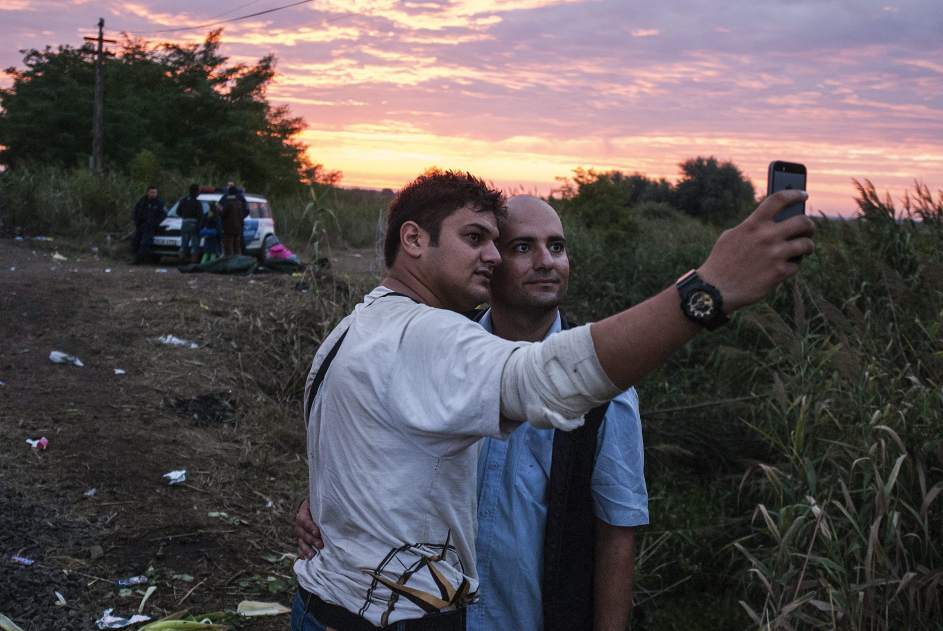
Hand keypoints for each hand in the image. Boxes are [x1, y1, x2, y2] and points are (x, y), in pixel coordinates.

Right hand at [294, 497, 323, 558]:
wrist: (324, 506)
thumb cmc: (326, 503)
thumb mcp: (324, 502)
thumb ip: (328, 506)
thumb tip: (341, 510)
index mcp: (304, 510)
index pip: (303, 520)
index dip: (310, 527)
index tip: (318, 533)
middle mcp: (301, 522)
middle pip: (301, 532)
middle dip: (311, 540)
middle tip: (321, 545)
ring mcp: (301, 531)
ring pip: (300, 541)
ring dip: (306, 549)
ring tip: (312, 556)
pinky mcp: (303, 540)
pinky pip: (300, 547)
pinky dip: (302, 554)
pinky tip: (306, 559)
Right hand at [698, 189, 814, 312]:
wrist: (715, 289)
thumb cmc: (721, 262)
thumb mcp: (731, 236)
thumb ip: (751, 227)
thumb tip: (773, 224)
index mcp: (753, 224)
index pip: (779, 199)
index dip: (795, 194)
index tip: (803, 195)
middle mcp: (766, 236)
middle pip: (802, 222)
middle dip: (809, 225)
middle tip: (808, 229)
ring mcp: (774, 255)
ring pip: (806, 244)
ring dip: (807, 246)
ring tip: (805, 248)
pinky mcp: (778, 273)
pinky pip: (796, 266)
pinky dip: (792, 266)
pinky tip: (785, 267)